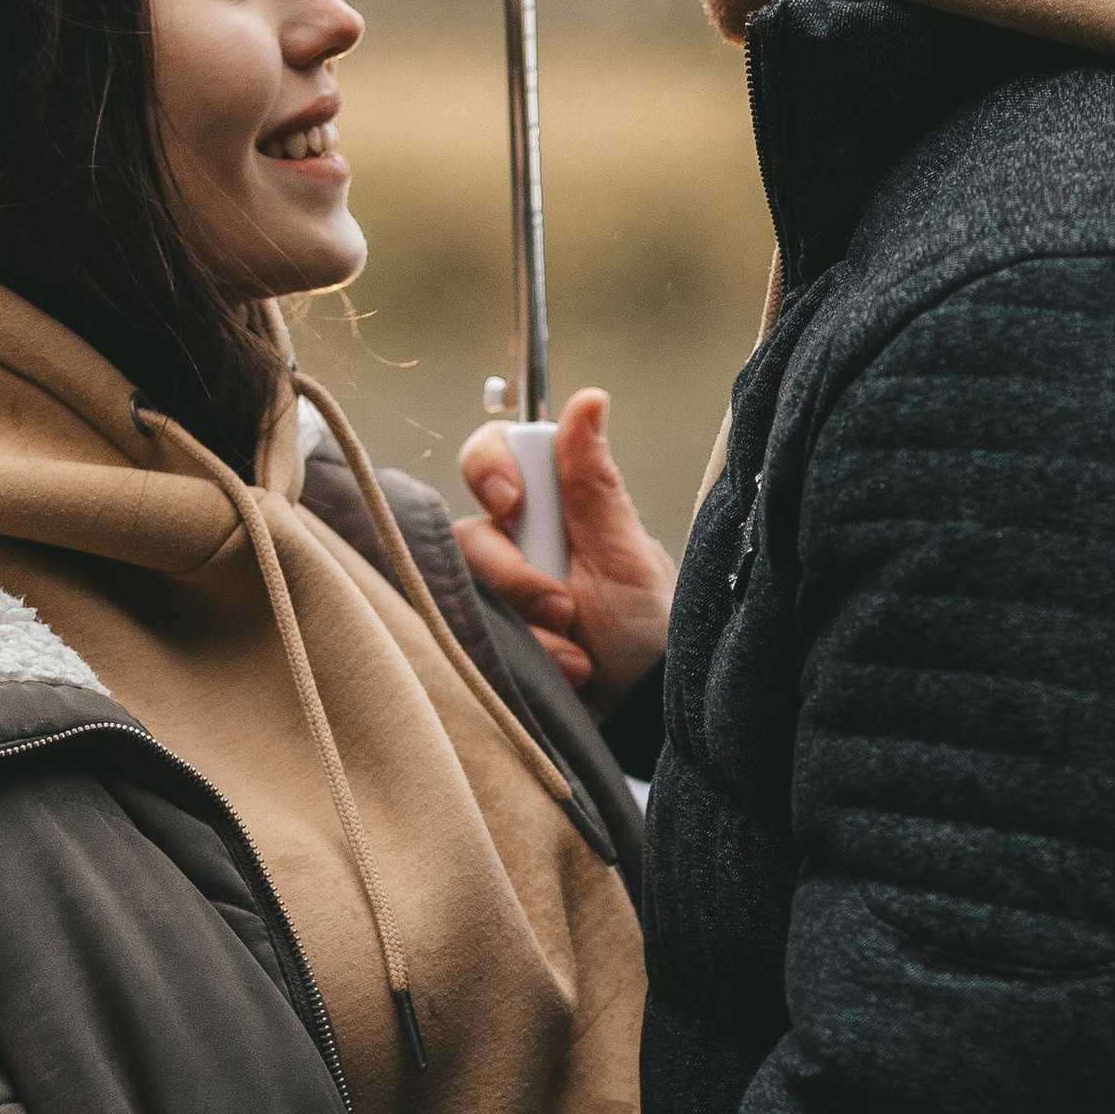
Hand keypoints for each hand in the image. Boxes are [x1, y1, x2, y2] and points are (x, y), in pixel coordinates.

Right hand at [457, 387, 674, 710]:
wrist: (645, 712)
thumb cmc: (647, 631)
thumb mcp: (625, 555)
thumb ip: (594, 484)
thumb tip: (588, 401)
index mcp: (553, 508)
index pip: (494, 457)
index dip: (488, 467)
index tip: (511, 501)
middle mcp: (516, 545)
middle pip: (470, 532)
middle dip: (515, 575)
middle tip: (566, 606)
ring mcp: (498, 596)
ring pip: (467, 590)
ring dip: (527, 625)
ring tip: (579, 655)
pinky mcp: (488, 643)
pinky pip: (471, 639)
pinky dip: (525, 660)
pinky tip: (566, 674)